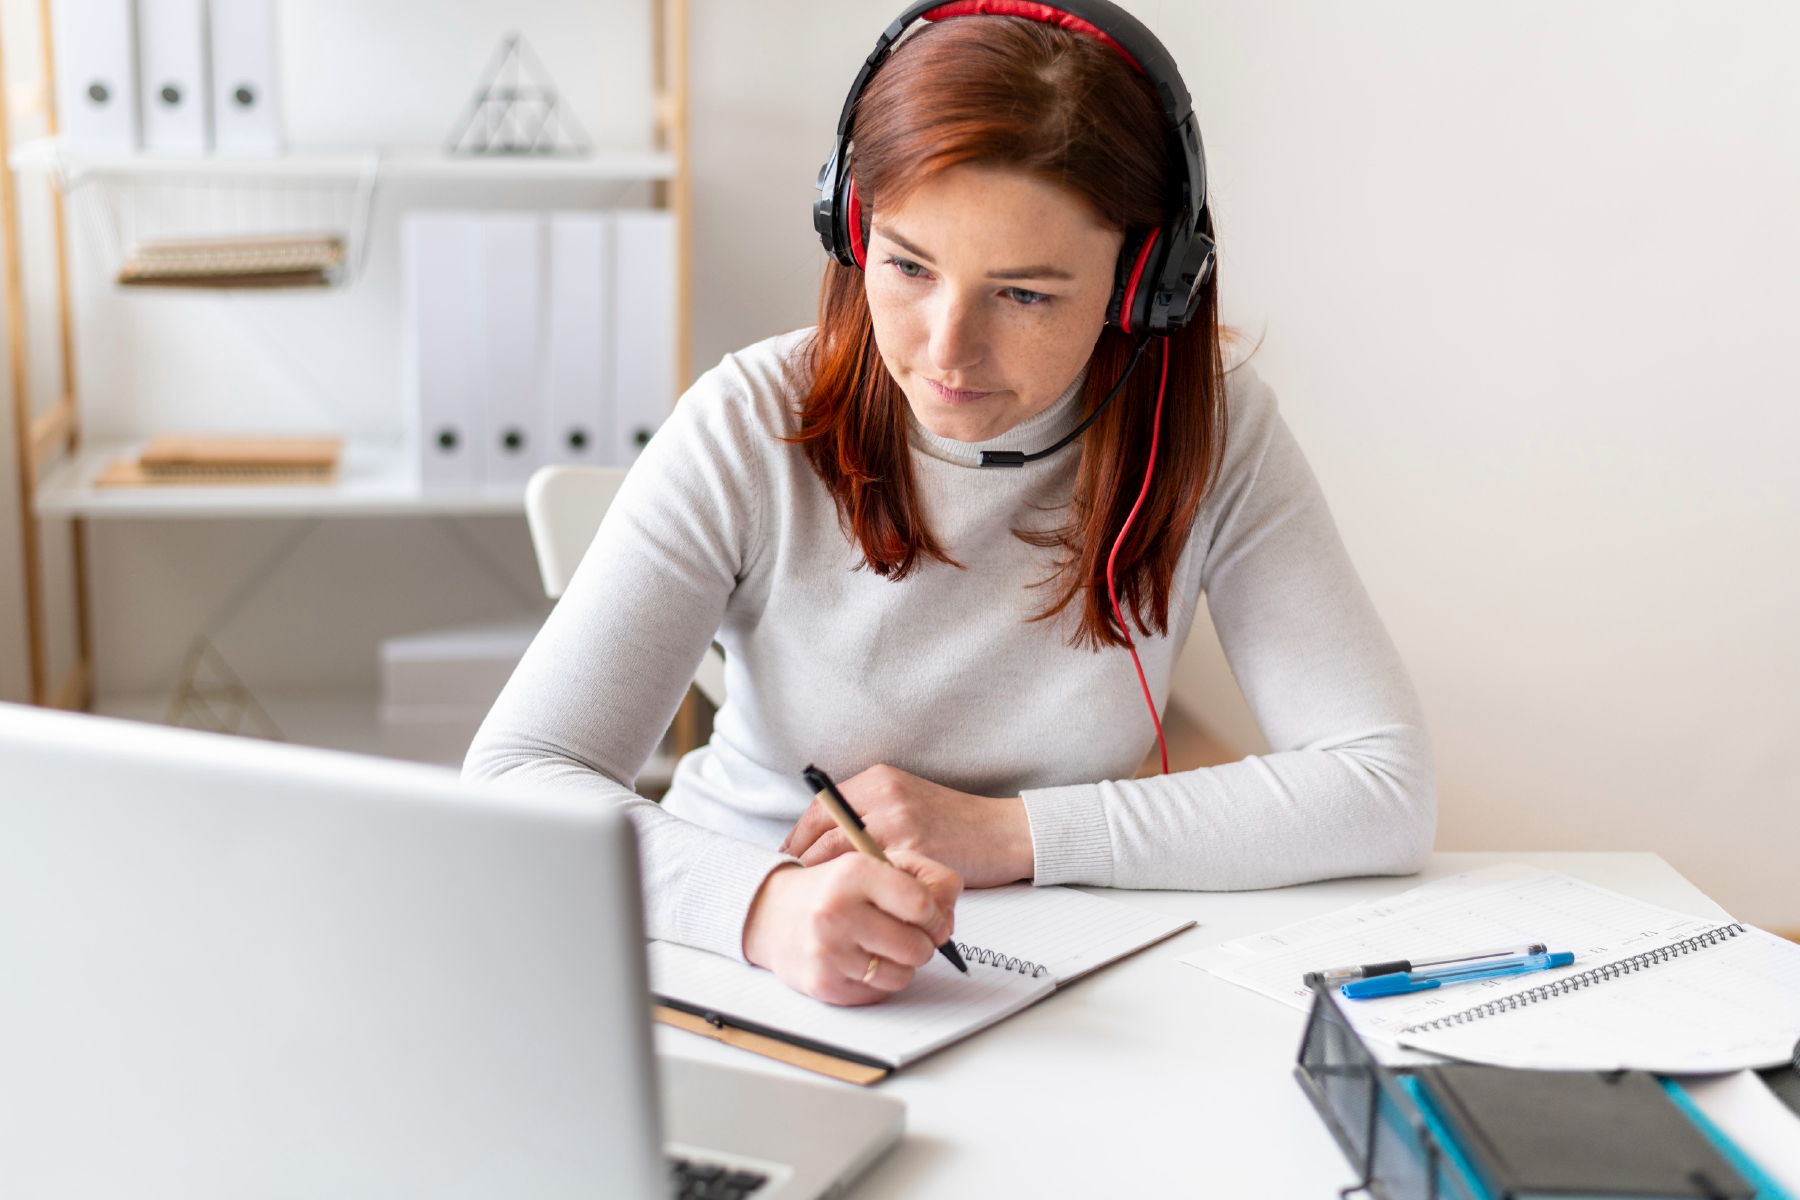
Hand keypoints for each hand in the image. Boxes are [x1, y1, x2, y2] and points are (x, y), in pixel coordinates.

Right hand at [742, 849, 962, 1004]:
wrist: (772, 913)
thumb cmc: (836, 888)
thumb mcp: (878, 862)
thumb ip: (926, 877)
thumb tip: (948, 918)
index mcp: (853, 872)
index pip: (921, 904)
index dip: (935, 916)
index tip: (930, 918)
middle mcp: (836, 912)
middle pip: (917, 947)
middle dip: (922, 943)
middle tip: (907, 933)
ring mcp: (828, 952)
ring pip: (902, 975)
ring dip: (901, 963)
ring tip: (881, 944)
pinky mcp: (825, 984)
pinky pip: (879, 993)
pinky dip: (879, 979)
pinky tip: (860, 959)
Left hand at [779, 764, 1033, 888]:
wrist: (1003, 833)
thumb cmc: (956, 823)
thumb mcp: (908, 802)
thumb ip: (871, 813)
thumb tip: (826, 840)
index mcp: (879, 781)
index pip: (820, 808)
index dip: (797, 839)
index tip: (786, 861)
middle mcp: (884, 796)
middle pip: (823, 833)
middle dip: (804, 865)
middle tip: (794, 890)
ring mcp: (898, 822)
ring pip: (840, 857)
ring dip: (824, 883)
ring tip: (816, 902)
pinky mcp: (913, 850)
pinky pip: (870, 877)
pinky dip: (856, 894)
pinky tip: (852, 908)